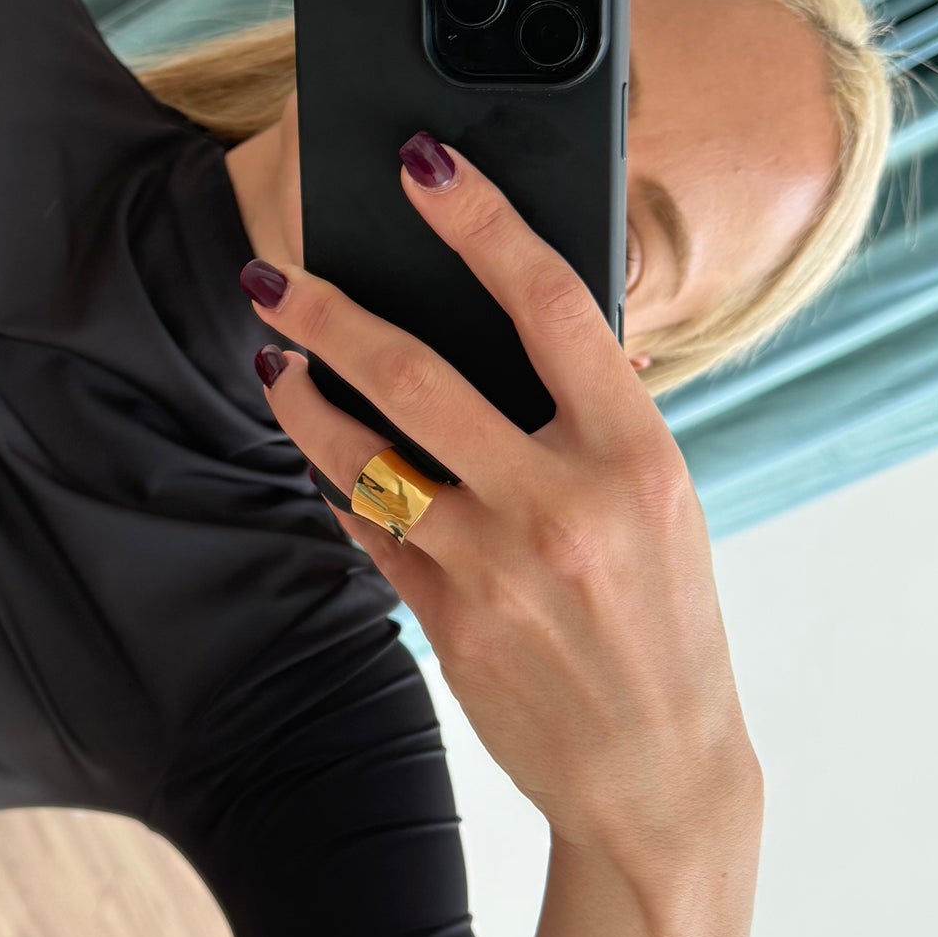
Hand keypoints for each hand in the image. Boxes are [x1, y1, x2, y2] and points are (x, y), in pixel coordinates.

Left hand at [246, 139, 757, 877]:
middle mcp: (565, 505)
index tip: (421, 162)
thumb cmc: (664, 617)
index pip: (552, 304)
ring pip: (363, 457)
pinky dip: (339, 485)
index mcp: (638, 455)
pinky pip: (367, 530)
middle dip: (328, 312)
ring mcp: (497, 570)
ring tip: (273, 360)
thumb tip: (512, 319)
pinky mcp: (447, 623)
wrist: (658, 774)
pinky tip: (324, 457)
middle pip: (418, 376)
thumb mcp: (661, 501)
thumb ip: (592, 417)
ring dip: (302, 401)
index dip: (480, 221)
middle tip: (273, 272)